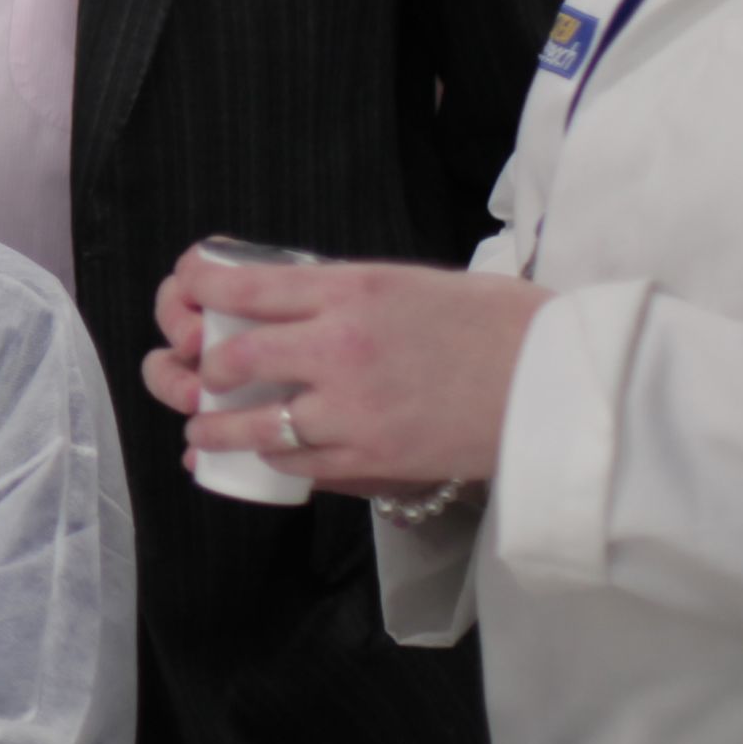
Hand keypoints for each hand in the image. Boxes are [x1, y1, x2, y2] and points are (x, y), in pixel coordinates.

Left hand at [146, 245, 546, 495]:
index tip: (187, 292)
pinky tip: (269, 452)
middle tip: (200, 371)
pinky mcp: (369, 456)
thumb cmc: (494, 321)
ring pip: (251, 423)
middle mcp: (336, 345)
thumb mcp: (408, 281)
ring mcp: (349, 407)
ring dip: (216, 426)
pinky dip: (272, 456)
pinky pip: (295, 461)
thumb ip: (343, 293)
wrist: (555, 379)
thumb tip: (291, 305)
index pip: (240, 285)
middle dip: (202, 367)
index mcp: (347, 288)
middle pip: (231, 358)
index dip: (196, 289)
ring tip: (204, 428)